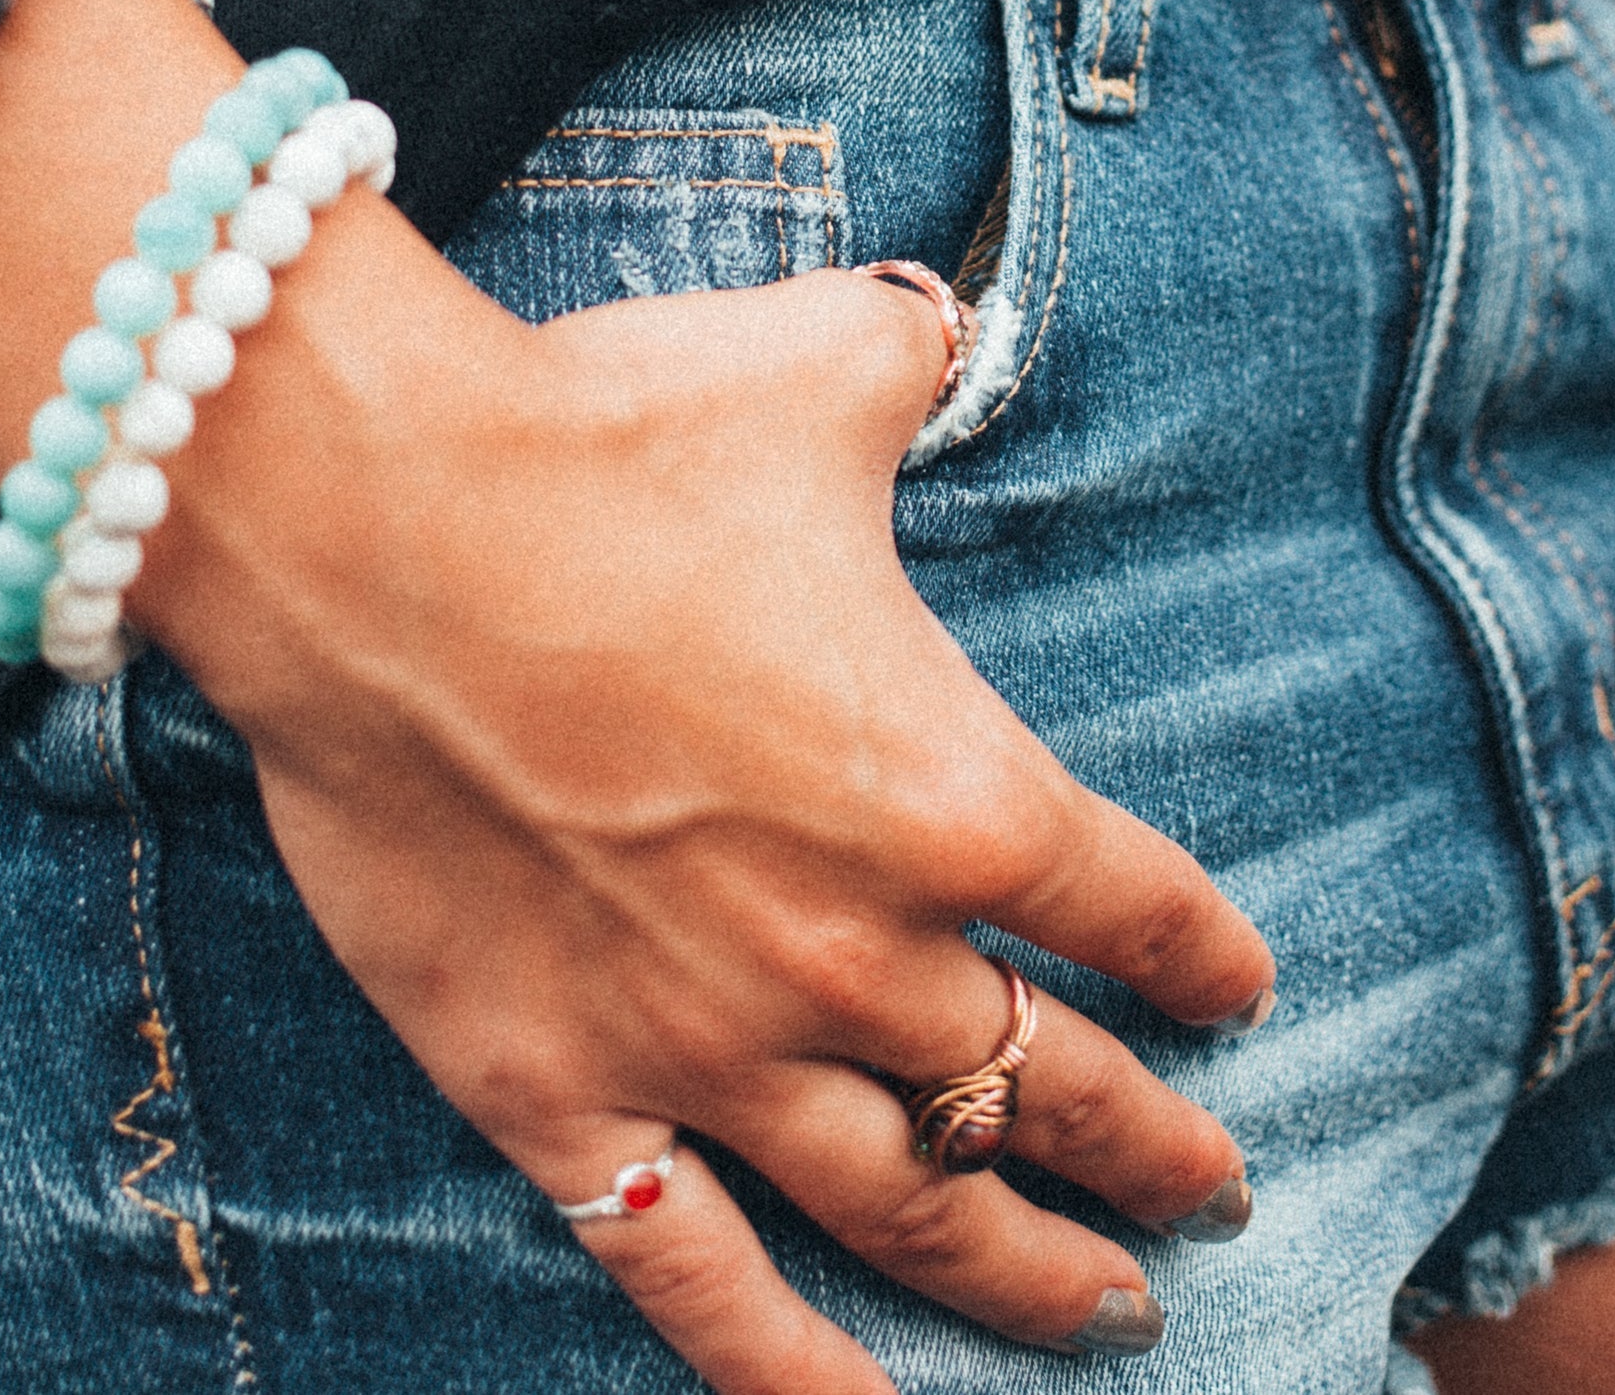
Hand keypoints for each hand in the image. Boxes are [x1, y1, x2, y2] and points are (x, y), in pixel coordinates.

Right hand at [144, 261, 1276, 1392]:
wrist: (370, 522)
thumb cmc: (607, 434)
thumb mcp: (821, 367)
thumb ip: (916, 364)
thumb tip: (947, 324)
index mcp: (955, 791)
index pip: (1141, 909)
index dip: (1211, 959)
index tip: (1244, 993)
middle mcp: (858, 954)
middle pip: (1058, 1090)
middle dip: (1157, 1154)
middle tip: (1216, 1191)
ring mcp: (708, 1048)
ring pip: (919, 1210)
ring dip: (1033, 1279)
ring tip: (1117, 1318)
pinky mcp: (559, 1097)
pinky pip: (696, 1279)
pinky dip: (792, 1374)